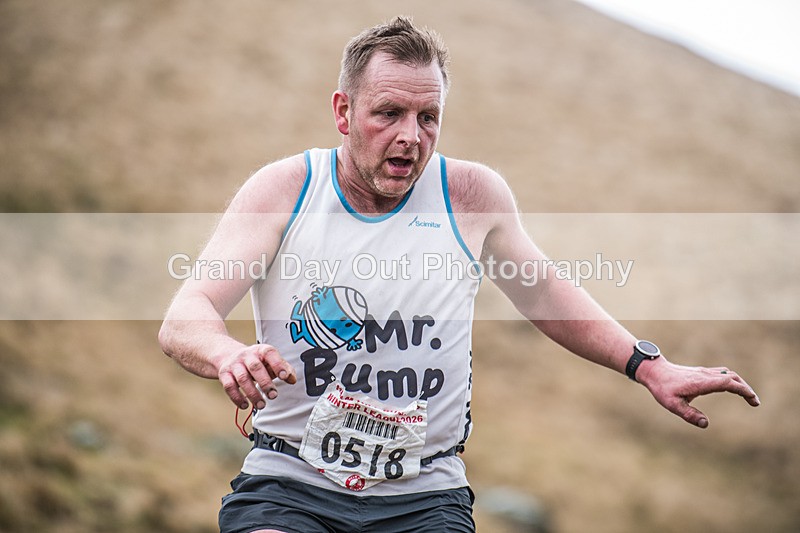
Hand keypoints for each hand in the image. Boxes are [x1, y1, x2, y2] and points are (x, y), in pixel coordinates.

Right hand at [215, 343, 296, 409]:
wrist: (227, 354)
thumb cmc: (254, 361)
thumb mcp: (269, 360)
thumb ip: (283, 368)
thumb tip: (292, 379)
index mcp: (261, 350)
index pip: (269, 353)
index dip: (277, 364)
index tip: (284, 376)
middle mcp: (246, 355)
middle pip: (255, 367)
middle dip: (265, 382)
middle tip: (273, 395)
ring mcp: (234, 364)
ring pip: (242, 378)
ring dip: (253, 393)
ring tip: (261, 405)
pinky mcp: (224, 374)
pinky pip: (229, 386)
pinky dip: (237, 398)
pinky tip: (245, 405)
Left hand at [637, 358, 759, 427]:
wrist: (654, 371)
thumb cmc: (662, 388)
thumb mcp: (672, 404)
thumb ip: (689, 414)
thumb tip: (705, 424)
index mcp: (701, 382)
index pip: (728, 382)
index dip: (742, 390)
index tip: (753, 400)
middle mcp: (705, 375)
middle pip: (732, 377)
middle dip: (746, 388)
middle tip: (754, 402)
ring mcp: (703, 372)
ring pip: (728, 374)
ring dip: (740, 383)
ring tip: (747, 396)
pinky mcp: (700, 373)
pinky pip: (721, 374)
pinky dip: (731, 380)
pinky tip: (732, 389)